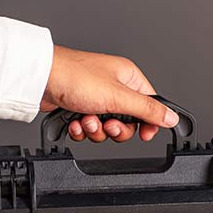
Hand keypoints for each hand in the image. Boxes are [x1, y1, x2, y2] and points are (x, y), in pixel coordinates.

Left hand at [40, 45, 178, 142]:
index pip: (149, 106)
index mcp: (129, 79)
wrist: (41, 81)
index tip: (143, 135)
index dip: (147, 123)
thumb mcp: (119, 97)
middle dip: (115, 129)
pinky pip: (89, 129)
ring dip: (95, 130)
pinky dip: (81, 130)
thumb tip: (171, 117)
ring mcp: (96, 99)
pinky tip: (74, 121)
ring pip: (107, 128)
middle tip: (106, 123)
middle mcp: (114, 88)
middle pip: (128, 122)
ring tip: (85, 119)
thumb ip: (147, 110)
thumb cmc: (75, 77)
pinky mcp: (80, 108)